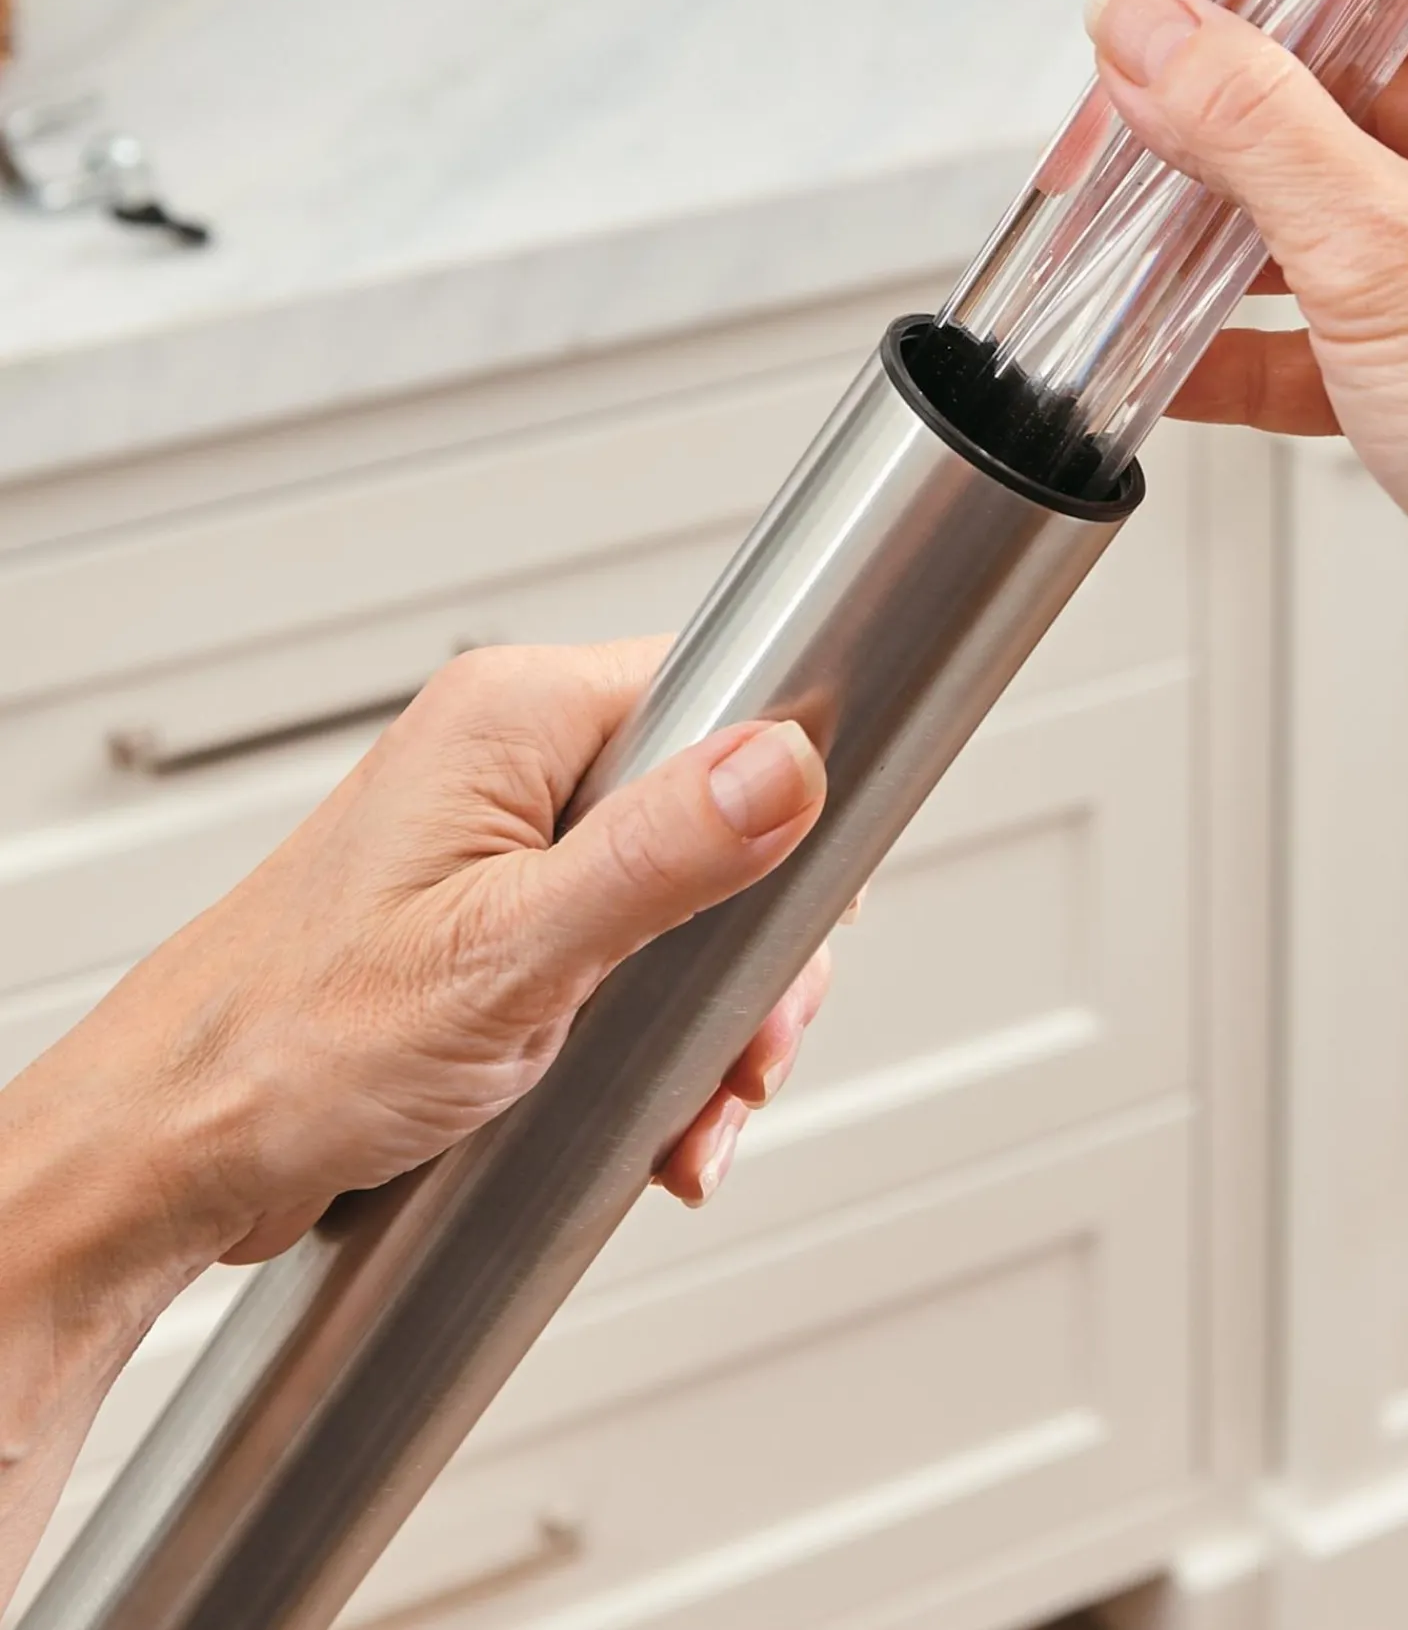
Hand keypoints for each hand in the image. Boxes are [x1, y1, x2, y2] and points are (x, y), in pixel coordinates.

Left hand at [36, 642, 831, 1268]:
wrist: (169, 1154)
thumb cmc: (285, 1051)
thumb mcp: (506, 957)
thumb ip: (658, 854)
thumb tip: (783, 762)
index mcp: (513, 719)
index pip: (722, 694)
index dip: (785, 803)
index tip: (798, 915)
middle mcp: (510, 760)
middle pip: (719, 811)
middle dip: (752, 951)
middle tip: (750, 1045)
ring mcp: (502, 839)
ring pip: (684, 896)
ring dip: (711, 1013)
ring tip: (700, 1106)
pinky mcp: (496, 915)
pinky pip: (626, 949)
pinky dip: (656, 1036)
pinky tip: (655, 1112)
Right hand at [1087, 0, 1407, 769]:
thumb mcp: (1385, 254)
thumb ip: (1249, 123)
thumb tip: (1152, 27)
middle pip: (1381, 82)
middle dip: (1247, 119)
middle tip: (1133, 127)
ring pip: (1360, 203)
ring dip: (1244, 230)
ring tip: (1132, 239)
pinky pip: (1362, 311)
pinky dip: (1271, 333)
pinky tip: (1176, 353)